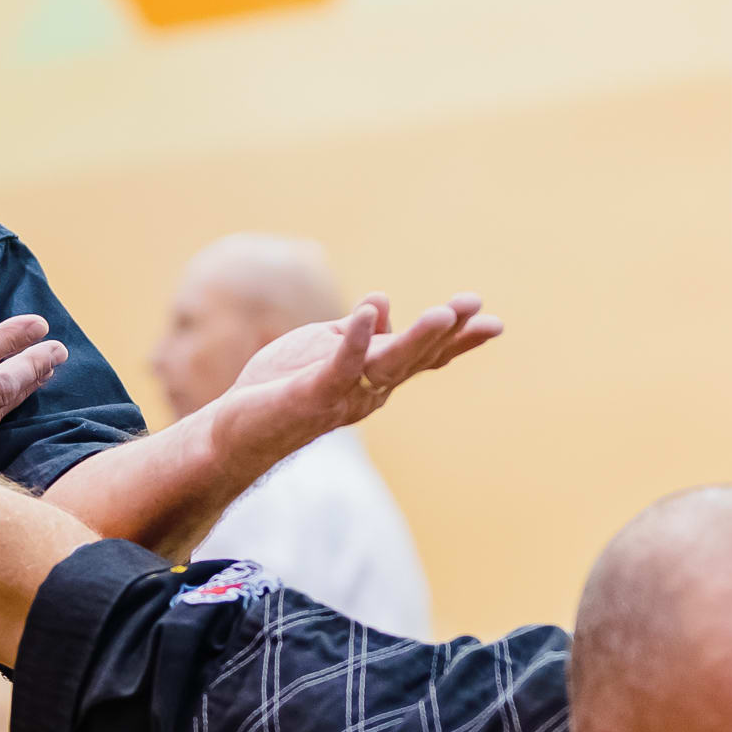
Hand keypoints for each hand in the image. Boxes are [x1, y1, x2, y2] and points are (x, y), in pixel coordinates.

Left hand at [208, 293, 502, 448]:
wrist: (238, 429)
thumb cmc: (283, 388)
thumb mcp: (327, 349)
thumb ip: (358, 331)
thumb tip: (381, 302)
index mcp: (376, 376)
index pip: (424, 356)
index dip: (458, 339)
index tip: (493, 322)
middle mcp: (369, 389)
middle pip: (416, 359)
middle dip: (447, 334)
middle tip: (474, 308)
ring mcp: (344, 392)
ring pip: (388, 364)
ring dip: (416, 337)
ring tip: (443, 312)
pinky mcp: (313, 393)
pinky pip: (338, 365)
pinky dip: (353, 340)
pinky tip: (364, 313)